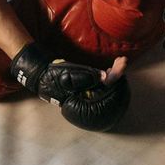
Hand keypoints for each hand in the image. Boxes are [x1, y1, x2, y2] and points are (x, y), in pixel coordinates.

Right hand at [10, 42, 129, 130]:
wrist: (41, 76)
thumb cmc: (54, 75)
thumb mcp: (68, 74)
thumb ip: (86, 76)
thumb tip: (105, 76)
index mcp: (84, 101)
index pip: (106, 89)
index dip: (116, 77)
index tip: (122, 65)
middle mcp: (89, 104)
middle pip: (111, 90)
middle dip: (118, 75)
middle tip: (122, 60)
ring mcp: (89, 100)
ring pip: (108, 88)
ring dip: (115, 75)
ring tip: (120, 62)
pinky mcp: (88, 93)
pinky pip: (103, 87)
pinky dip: (110, 78)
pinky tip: (112, 70)